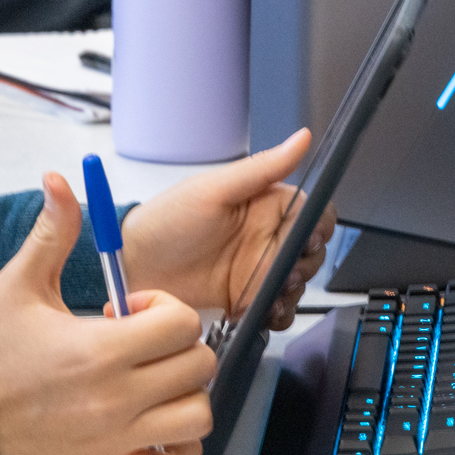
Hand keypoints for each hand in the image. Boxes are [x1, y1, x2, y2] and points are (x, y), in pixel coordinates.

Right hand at [0, 173, 214, 454]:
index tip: (131, 308)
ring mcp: (114, 439)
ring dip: (187, 394)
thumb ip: (52, 231)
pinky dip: (181, 452)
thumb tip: (61, 183)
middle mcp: (114, 399)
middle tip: (141, 341)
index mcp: (99, 350)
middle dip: (179, 344)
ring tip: (153, 380)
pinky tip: (157, 425)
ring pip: (198, 420)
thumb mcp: (20, 282)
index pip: (182, 323)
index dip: (164, 305)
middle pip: (198, 367)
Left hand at [122, 130, 335, 330]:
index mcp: (266, 205)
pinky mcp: (250, 299)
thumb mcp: (213, 189)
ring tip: (264, 292)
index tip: (306, 238)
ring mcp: (260, 270)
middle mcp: (268, 237)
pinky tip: (259, 308)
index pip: (315, 213)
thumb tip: (301, 140)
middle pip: (313, 252)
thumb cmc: (166, 221)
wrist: (135, 269)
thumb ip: (262, 168)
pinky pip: (279, 310)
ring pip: (300, 285)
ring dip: (290, 292)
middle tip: (280, 270)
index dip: (319, 227)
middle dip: (303, 264)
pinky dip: (276, 314)